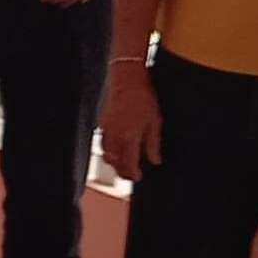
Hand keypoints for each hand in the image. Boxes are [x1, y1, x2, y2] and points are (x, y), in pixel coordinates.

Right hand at [100, 59, 162, 179]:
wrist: (126, 79)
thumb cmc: (142, 98)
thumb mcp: (154, 121)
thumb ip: (153, 144)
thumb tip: (155, 160)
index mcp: (129, 138)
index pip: (129, 164)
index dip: (133, 174)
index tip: (138, 177)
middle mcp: (115, 138)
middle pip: (116, 163)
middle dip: (123, 171)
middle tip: (131, 174)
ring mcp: (106, 131)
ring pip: (107, 155)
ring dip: (115, 162)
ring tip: (123, 164)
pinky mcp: (102, 124)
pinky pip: (103, 144)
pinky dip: (109, 150)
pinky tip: (116, 148)